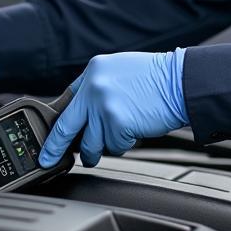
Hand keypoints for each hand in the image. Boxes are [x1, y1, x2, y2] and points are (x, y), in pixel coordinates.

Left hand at [39, 49, 186, 167]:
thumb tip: (83, 113)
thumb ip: (98, 87)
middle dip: (54, 148)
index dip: (58, 122)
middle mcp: (94, 87)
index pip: (66, 102)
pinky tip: (135, 129)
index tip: (50, 137)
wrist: (181, 82)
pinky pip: (113, 147)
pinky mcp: (117, 124)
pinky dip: (123, 144)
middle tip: (48, 159)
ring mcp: (104, 106)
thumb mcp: (120, 70)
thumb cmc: (157, 78)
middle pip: (65, 127)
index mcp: (93, 71)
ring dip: (100, 149)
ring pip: (90, 143)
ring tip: (116, 138)